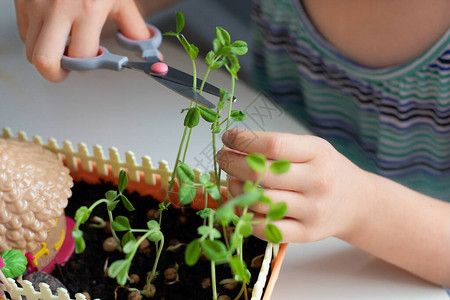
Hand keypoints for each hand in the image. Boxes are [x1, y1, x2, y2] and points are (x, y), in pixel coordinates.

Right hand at [14, 0, 150, 81]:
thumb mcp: (120, 1)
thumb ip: (135, 30)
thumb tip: (150, 53)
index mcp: (87, 10)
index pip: (82, 57)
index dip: (89, 64)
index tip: (95, 59)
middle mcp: (57, 9)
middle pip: (43, 61)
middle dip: (56, 74)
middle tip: (68, 69)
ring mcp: (35, 5)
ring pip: (31, 51)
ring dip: (48, 56)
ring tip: (63, 46)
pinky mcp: (22, 3)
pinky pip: (24, 34)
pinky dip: (37, 39)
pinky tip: (53, 30)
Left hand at [217, 129, 373, 242]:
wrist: (357, 203)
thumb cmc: (326, 170)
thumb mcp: (312, 149)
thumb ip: (279, 147)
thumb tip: (235, 145)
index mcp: (318, 153)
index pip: (272, 144)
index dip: (243, 141)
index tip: (229, 138)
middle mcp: (317, 181)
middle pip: (261, 173)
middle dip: (232, 163)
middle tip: (223, 158)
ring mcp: (312, 210)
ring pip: (259, 201)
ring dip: (235, 190)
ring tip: (232, 181)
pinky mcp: (306, 233)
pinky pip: (266, 228)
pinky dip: (247, 217)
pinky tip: (244, 205)